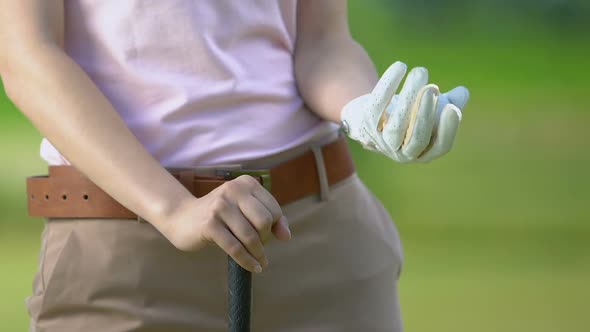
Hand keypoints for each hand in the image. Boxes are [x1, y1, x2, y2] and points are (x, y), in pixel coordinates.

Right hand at [161, 175, 290, 272]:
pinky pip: (235, 247)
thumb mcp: (245, 211)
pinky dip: (247, 261)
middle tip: (259, 247)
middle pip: (264, 221)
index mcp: (246, 183)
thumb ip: (270, 219)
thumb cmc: (220, 216)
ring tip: (259, 262)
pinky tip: (253, 267)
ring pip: (250, 236)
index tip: (266, 237)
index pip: (273, 210)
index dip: (274, 227)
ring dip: (258, 254)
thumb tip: (286, 236)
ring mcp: (220, 206)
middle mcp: (233, 190)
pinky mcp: (210, 224)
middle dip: (265, 239)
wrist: (182, 218)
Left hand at [341, 61, 469, 162]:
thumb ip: (451, 100)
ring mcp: (383, 143)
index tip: (453, 107)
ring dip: (408, 98)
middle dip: (426, 114)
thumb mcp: (433, 106)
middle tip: (432, 88)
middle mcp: (404, 153)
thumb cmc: (412, 111)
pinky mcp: (366, 127)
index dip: (448, 129)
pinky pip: (377, 108)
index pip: (441, 146)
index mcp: (425, 152)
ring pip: (396, 126)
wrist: (372, 113)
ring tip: (420, 72)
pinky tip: (400, 66)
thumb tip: (463, 93)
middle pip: (417, 138)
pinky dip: (388, 86)